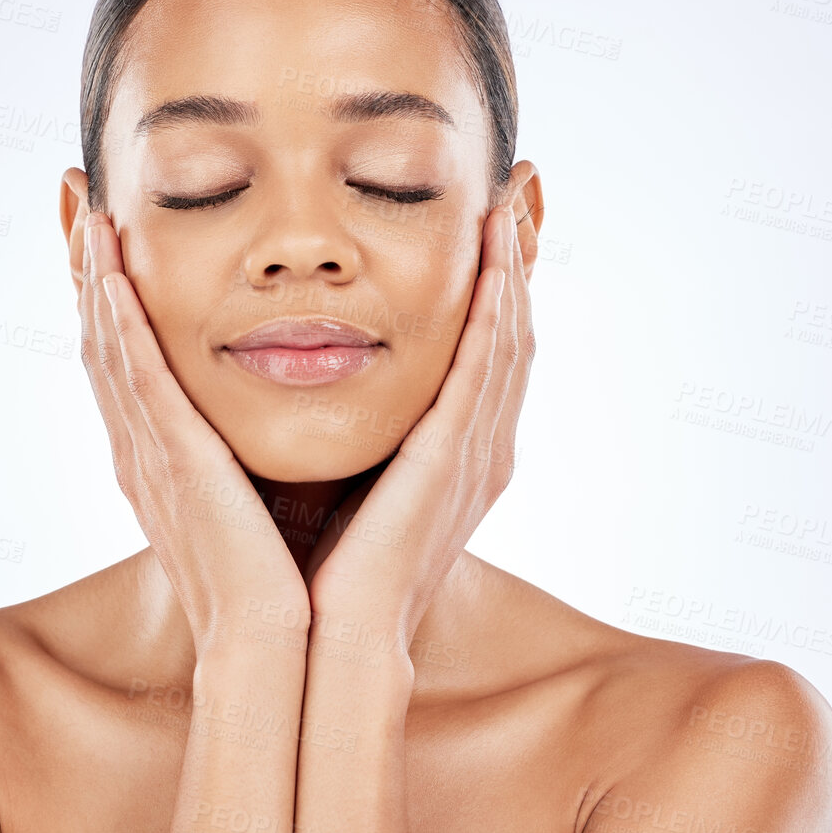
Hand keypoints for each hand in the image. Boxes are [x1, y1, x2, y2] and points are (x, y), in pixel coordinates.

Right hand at [78, 212, 308, 653]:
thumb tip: (267, 415)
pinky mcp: (172, 462)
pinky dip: (119, 326)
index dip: (107, 295)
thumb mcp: (255, 495)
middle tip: (76, 199)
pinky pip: (137, 381)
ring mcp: (150, 454)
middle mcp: (142, 449)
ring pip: (110, 349)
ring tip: (89, 211)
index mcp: (161, 456)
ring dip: (96, 277)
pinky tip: (111, 277)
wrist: (274, 641)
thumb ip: (248, 450)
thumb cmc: (277, 578)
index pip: (124, 357)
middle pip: (102, 340)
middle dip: (88, 268)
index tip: (104, 233)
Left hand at [303, 204, 534, 644]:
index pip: (489, 352)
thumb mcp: (349, 486)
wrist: (331, 642)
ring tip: (511, 200)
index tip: (489, 223)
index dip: (497, 287)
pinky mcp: (457, 458)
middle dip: (518, 260)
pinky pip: (488, 366)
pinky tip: (495, 257)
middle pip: (514, 332)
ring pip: (510, 338)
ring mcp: (477, 453)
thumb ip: (358, 438)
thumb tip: (312, 391)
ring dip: (514, 266)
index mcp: (457, 458)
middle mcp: (482, 449)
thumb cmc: (327, 574)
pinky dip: (497, 307)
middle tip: (519, 190)